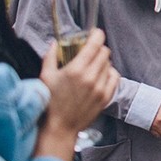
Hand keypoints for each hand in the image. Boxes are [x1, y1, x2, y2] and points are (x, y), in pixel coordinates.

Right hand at [36, 29, 119, 160]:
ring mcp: (100, 88)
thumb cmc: (50, 103)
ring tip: (93, 66)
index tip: (95, 33)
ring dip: (102, 61)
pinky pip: (115, 77)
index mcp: (76, 70)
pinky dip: (110, 73)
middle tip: (90, 52)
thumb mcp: (45, 77)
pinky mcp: (106, 97)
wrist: (60, 127)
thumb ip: (50, 57)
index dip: (97, 35)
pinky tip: (101, 75)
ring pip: (110, 64)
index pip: (95, 44)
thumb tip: (53, 43)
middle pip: (104, 52)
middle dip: (98, 48)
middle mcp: (90, 77)